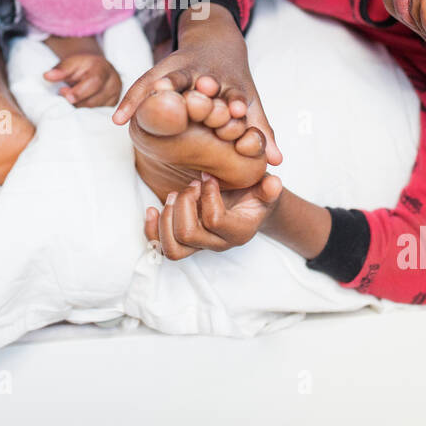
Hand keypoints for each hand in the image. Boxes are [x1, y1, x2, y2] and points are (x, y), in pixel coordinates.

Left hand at [44, 53, 121, 107]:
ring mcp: (115, 96)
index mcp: (104, 68)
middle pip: (95, 100)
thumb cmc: (81, 67)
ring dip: (80, 109)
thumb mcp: (70, 63)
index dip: (79, 91)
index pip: (95, 82)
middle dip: (76, 102)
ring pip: (96, 110)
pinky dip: (86, 114)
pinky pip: (98, 115)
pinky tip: (78, 108)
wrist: (94, 69)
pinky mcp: (113, 106)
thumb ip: (60, 69)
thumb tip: (47, 76)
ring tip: (71, 100)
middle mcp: (113, 82)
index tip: (63, 93)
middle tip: (63, 96)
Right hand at [112, 5, 282, 164]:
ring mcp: (183, 70)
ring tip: (148, 104)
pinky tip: (118, 119)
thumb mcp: (250, 103)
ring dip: (162, 90)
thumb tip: (278, 163)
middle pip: (202, 84)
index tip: (238, 111)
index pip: (234, 94)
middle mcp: (206, 75)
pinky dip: (131, 101)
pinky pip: (143, 85)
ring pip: (173, 79)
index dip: (235, 102)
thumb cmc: (232, 83)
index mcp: (230, 83)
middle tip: (191, 104)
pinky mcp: (161, 70)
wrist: (215, 41)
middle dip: (198, 94)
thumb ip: (261, 131)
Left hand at [145, 172, 283, 259]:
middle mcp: (217, 244)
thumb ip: (269, 188)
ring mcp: (199, 246)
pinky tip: (151, 209)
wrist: (248, 206)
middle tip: (191, 185)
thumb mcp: (265, 189)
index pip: (213, 220)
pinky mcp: (183, 243)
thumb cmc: (254, 194)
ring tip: (175, 195)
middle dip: (184, 204)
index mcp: (238, 232)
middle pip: (187, 234)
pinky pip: (160, 248)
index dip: (207, 194)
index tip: (209, 177)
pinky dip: (151, 230)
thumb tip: (273, 183)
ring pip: (172, 248)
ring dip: (167, 217)